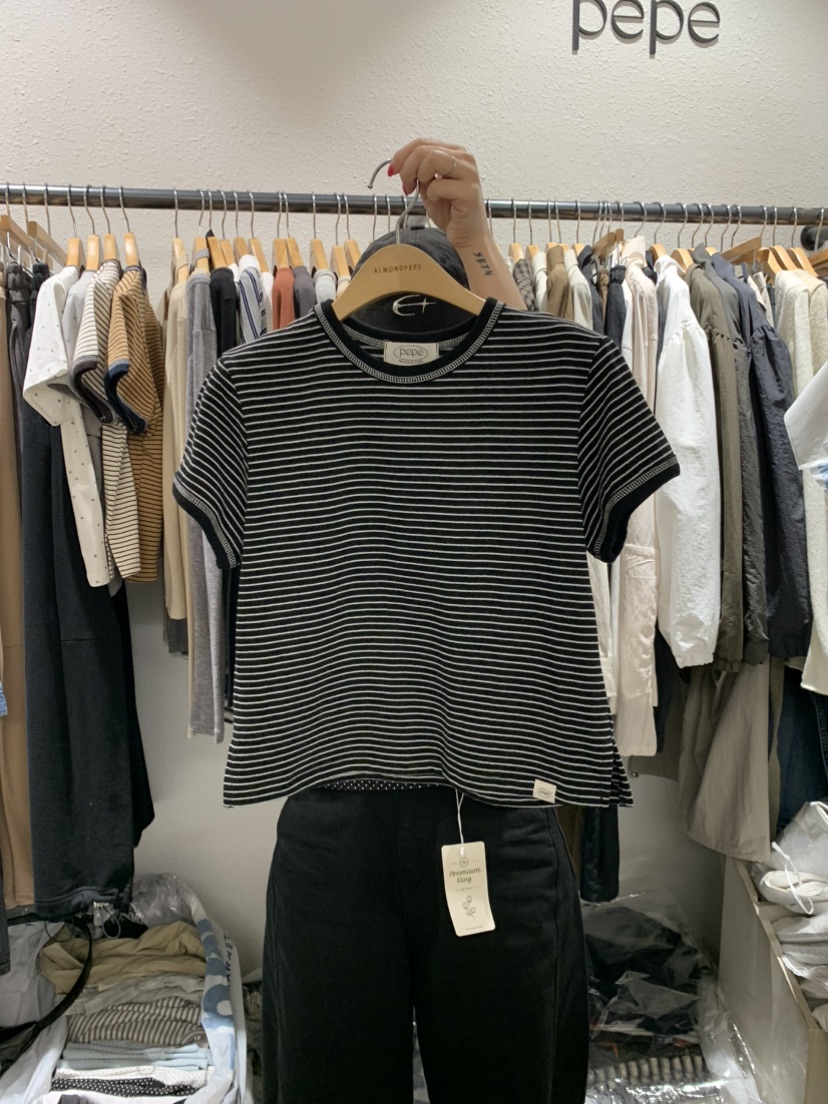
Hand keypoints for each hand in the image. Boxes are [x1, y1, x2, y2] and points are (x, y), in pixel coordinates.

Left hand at [389, 138, 489, 252]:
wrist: (467, 235)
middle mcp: (464, 158)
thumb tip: (398, 164)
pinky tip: (439, 201)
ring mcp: (468, 173)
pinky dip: (432, 194)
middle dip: (408, 168)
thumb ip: (417, 171)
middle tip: (406, 186)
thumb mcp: (427, 186)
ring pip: (433, 158)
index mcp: (454, 153)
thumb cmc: (450, 212)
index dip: (402, 155)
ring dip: (420, 175)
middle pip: (425, 149)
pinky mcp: (469, 191)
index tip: (393, 170)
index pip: (423, 142)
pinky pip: (439, 185)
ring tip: (422, 191)